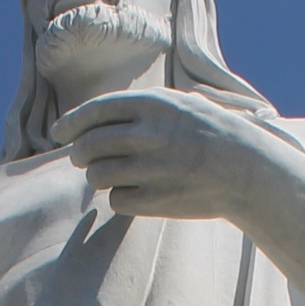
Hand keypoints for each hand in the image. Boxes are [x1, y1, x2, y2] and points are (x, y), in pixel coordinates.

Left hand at [51, 88, 260, 220]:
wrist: (246, 169)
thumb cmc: (212, 134)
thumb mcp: (181, 105)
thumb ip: (143, 109)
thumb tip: (98, 118)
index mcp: (153, 106)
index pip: (96, 112)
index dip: (71, 122)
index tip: (59, 132)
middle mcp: (147, 135)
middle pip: (89, 146)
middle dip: (79, 153)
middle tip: (81, 158)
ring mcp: (150, 169)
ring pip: (97, 175)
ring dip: (97, 176)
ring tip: (110, 174)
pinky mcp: (154, 200)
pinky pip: (116, 199)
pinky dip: (119, 197)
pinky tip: (134, 192)